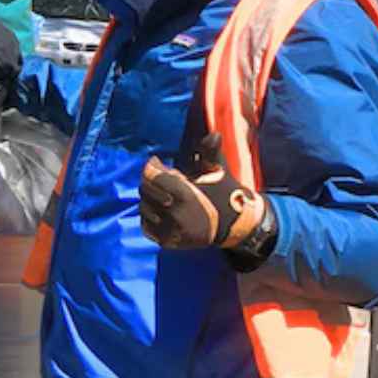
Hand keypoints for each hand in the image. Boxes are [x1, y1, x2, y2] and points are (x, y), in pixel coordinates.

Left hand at [139, 133, 266, 249]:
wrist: (234, 226)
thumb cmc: (224, 193)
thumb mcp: (217, 170)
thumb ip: (210, 152)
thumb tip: (213, 135)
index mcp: (185, 195)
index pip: (152, 175)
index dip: (152, 165)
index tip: (157, 161)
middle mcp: (174, 215)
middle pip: (144, 190)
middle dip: (151, 180)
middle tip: (162, 178)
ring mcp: (170, 231)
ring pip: (143, 207)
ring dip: (150, 197)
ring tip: (164, 194)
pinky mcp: (167, 242)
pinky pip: (146, 225)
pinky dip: (149, 215)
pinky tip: (161, 209)